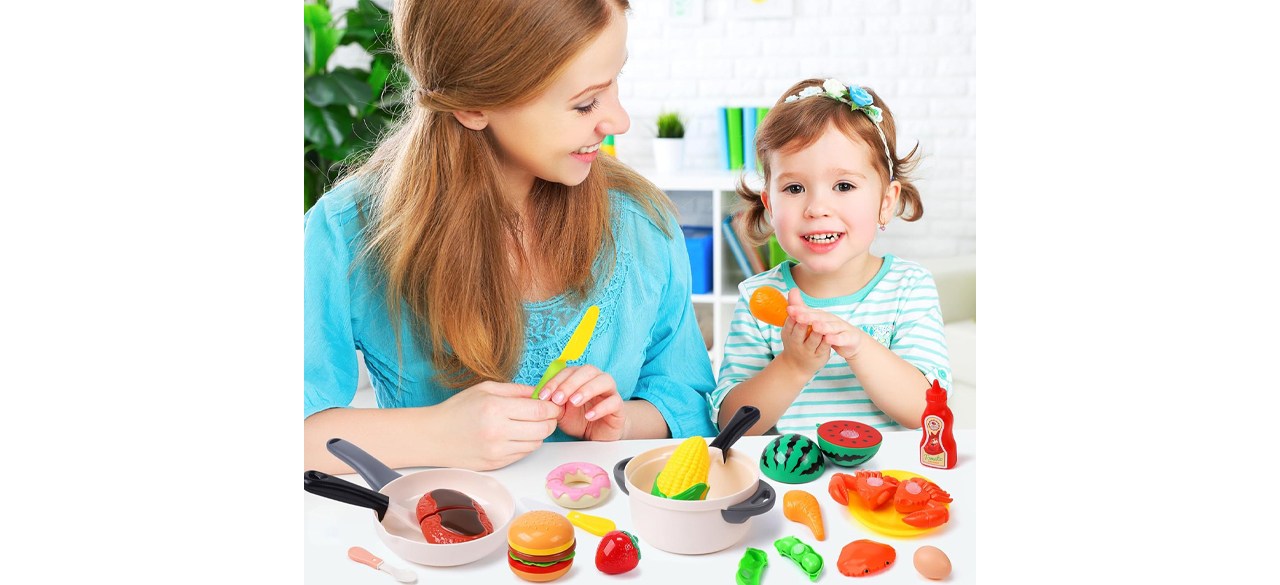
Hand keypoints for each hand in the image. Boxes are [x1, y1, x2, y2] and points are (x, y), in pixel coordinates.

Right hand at [435, 380, 562, 469]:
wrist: (433, 437)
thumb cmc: (457, 410)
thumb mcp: (485, 389)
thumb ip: (516, 390)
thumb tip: (540, 393)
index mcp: (496, 408)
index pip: (539, 410)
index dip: (552, 408)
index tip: (553, 405)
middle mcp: (498, 431)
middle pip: (542, 429)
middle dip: (550, 421)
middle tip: (546, 414)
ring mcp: (497, 451)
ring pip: (536, 444)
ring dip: (538, 434)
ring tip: (529, 424)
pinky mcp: (496, 464)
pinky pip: (523, 454)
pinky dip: (525, 444)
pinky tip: (516, 436)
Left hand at [538, 365, 624, 440]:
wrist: (598, 434)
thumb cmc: (579, 419)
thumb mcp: (562, 411)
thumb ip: (553, 402)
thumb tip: (538, 398)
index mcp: (581, 377)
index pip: (568, 371)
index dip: (555, 381)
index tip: (543, 396)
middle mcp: (597, 380)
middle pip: (587, 371)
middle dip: (570, 383)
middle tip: (558, 399)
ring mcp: (610, 392)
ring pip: (604, 381)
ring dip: (587, 389)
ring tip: (574, 402)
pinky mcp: (619, 407)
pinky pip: (614, 402)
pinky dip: (601, 407)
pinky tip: (590, 416)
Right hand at [776, 289, 831, 375]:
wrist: (797, 365)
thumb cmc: (796, 339)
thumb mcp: (793, 325)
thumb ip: (796, 307)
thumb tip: (793, 289)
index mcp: (788, 333)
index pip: (789, 324)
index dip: (792, 317)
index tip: (793, 309)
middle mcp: (796, 343)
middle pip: (799, 333)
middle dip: (802, 324)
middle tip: (805, 316)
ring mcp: (807, 350)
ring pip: (812, 341)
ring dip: (816, 333)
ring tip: (819, 325)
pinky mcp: (819, 356)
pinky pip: (823, 348)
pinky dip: (826, 342)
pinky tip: (830, 336)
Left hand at [786, 288, 866, 359]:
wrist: (852, 340)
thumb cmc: (831, 330)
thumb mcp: (817, 321)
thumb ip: (804, 310)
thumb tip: (792, 290)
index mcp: (822, 315)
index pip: (809, 312)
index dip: (799, 311)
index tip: (788, 310)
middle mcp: (831, 319)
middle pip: (820, 317)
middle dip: (809, 317)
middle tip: (798, 317)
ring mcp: (841, 327)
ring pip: (832, 326)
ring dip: (824, 326)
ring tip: (815, 326)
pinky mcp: (849, 337)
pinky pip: (843, 338)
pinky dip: (836, 339)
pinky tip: (829, 339)